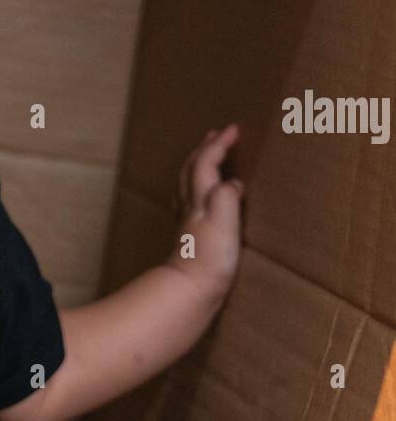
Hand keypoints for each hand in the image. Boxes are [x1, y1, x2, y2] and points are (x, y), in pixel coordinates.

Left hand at [166, 124, 243, 297]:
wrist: (189, 292)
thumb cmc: (208, 258)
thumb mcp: (224, 220)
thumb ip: (227, 195)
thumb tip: (232, 182)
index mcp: (200, 199)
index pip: (206, 162)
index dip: (219, 144)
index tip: (233, 129)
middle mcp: (190, 208)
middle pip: (191, 171)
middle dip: (204, 150)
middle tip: (215, 137)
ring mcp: (187, 224)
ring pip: (187, 186)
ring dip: (197, 168)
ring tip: (207, 161)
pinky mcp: (190, 241)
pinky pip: (190, 204)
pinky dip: (197, 192)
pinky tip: (202, 203)